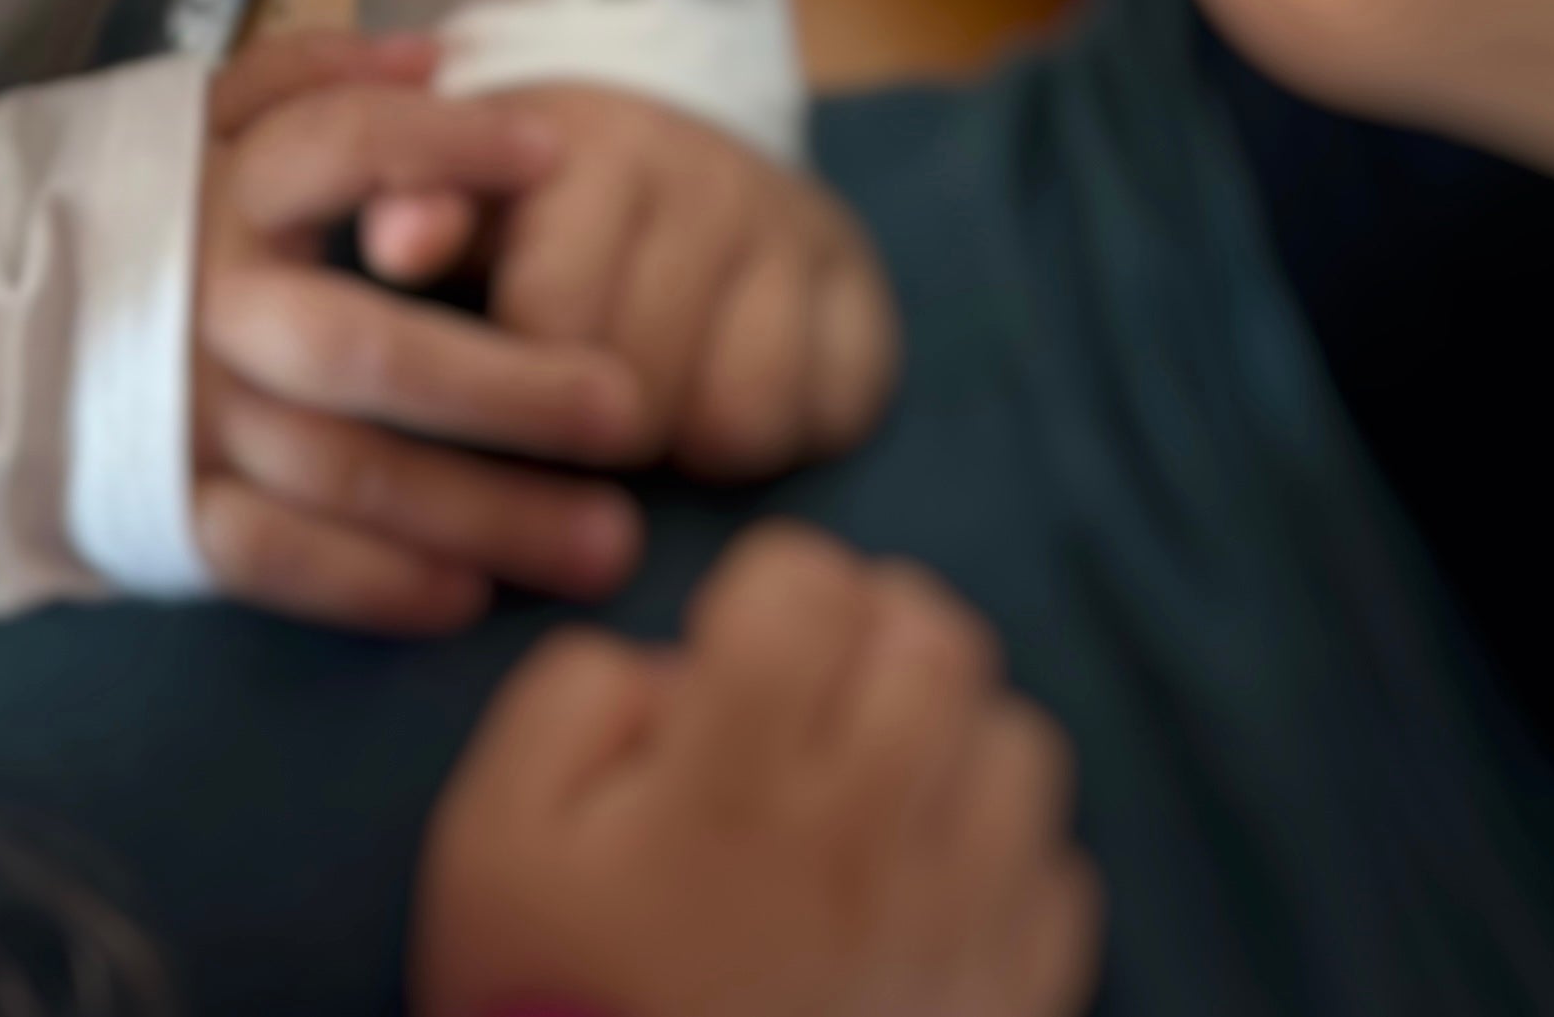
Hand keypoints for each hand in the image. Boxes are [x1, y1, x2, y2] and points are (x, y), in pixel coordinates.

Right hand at [193, 32, 654, 633]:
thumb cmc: (140, 212)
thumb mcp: (197, 115)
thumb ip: (304, 77)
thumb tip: (428, 57)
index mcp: (220, 190)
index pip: (340, 147)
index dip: (446, 147)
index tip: (555, 153)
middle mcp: (205, 302)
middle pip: (365, 348)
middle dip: (505, 386)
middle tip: (628, 408)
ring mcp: (185, 415)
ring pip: (345, 472)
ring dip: (484, 514)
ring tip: (609, 543)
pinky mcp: (166, 508)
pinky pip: (278, 560)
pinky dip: (372, 586)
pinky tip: (468, 597)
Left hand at [367, 84, 896, 481]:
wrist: (679, 114)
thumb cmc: (539, 184)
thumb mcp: (463, 180)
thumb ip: (416, 203)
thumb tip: (395, 243)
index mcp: (593, 148)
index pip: (550, 317)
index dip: (515, 381)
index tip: (502, 381)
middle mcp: (707, 179)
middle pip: (643, 395)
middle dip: (594, 426)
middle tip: (575, 408)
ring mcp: (797, 235)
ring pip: (738, 422)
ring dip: (682, 441)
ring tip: (648, 404)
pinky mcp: (865, 293)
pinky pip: (828, 418)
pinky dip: (778, 435)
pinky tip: (725, 396)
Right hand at [412, 523, 1099, 1016]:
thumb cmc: (554, 1011)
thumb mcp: (491, 841)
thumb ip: (573, 699)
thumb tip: (680, 667)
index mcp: (734, 792)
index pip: (811, 590)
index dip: (775, 580)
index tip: (739, 633)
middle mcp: (865, 852)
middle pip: (941, 648)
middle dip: (878, 624)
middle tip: (822, 670)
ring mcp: (951, 943)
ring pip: (1022, 748)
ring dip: (954, 729)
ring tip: (883, 769)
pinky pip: (1061, 882)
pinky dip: (1007, 854)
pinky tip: (929, 879)